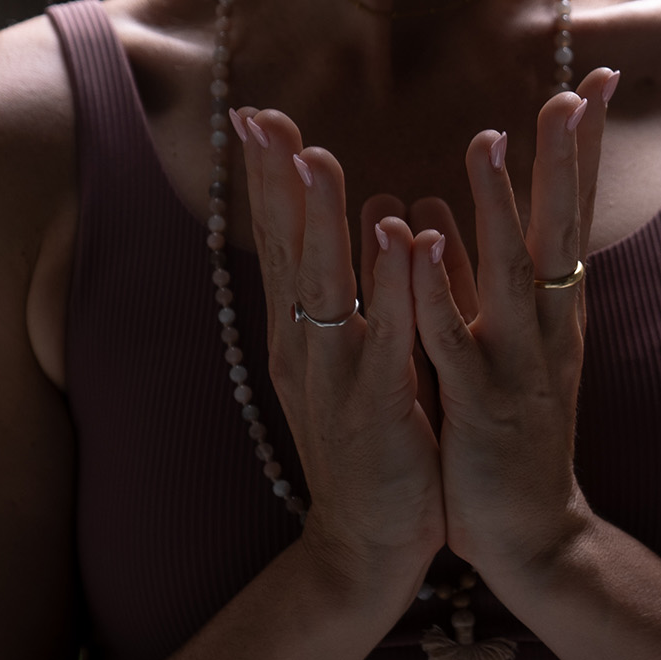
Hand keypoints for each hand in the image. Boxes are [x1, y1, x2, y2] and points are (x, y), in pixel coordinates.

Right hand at [232, 107, 444, 613]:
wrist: (368, 544)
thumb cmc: (370, 442)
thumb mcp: (351, 360)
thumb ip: (353, 295)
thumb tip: (363, 221)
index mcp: (302, 333)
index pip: (280, 241)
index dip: (269, 179)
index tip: (258, 115)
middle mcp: (307, 349)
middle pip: (286, 252)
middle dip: (277, 182)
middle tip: (265, 117)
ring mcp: (337, 379)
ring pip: (325, 289)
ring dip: (322, 224)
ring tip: (320, 160)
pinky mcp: (379, 409)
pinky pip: (387, 339)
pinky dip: (393, 287)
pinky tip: (402, 240)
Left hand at [408, 67, 615, 589]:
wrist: (530, 533)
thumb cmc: (510, 433)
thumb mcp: (505, 345)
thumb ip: (475, 279)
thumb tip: (438, 210)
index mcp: (553, 306)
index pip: (572, 210)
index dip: (585, 148)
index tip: (600, 80)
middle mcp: (546, 324)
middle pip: (561, 227)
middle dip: (567, 159)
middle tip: (575, 91)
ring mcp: (515, 363)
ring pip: (508, 273)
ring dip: (498, 207)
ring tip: (487, 140)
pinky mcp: (477, 403)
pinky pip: (452, 338)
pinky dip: (437, 289)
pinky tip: (418, 243)